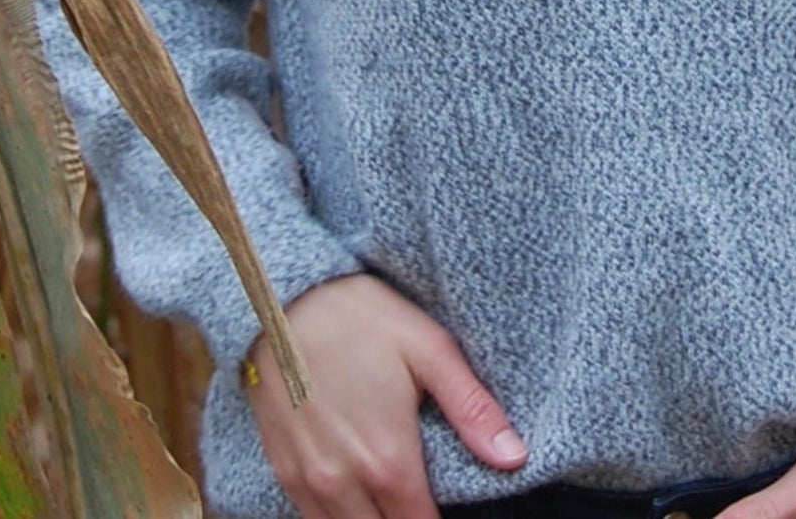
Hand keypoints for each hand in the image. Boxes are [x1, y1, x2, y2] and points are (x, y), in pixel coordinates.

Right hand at [244, 272, 528, 518]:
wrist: (280, 299)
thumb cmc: (359, 318)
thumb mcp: (428, 348)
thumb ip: (472, 408)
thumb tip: (514, 457)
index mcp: (388, 460)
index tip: (449, 505)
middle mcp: (344, 483)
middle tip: (422, 496)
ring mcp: (308, 482)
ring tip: (394, 496)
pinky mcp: (282, 471)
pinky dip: (338, 516)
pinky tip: (357, 493)